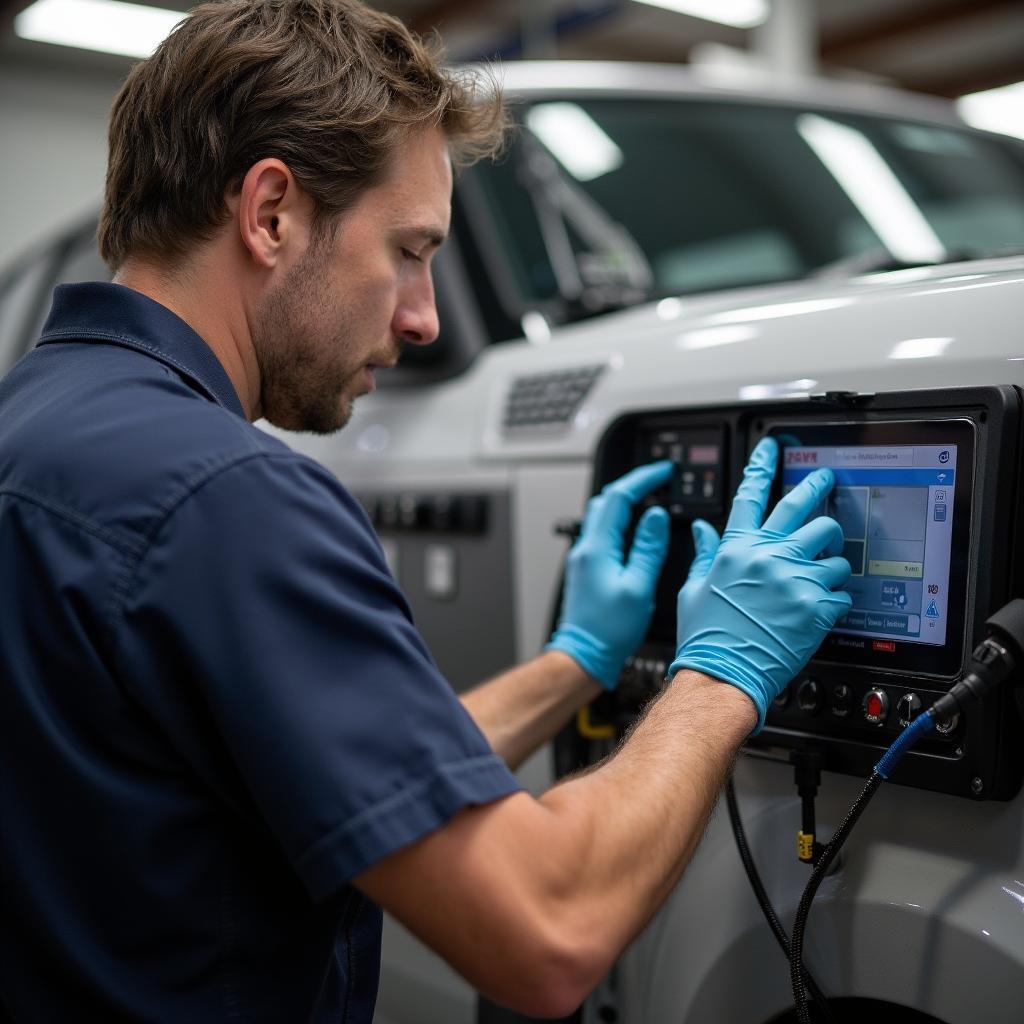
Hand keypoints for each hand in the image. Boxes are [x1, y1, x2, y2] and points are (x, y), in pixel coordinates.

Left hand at [546, 462, 673, 688]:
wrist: (584, 655)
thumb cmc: (607, 630)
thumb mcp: (638, 587)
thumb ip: (648, 548)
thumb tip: (655, 517)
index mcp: (597, 547)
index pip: (618, 497)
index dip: (642, 479)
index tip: (662, 471)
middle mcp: (585, 548)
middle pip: (605, 500)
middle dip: (632, 485)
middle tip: (656, 480)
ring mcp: (583, 558)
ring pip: (602, 516)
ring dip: (624, 502)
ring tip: (649, 499)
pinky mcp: (586, 569)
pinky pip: (602, 533)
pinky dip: (620, 522)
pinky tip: (634, 531)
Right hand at [669, 438, 852, 731]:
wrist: (722, 674)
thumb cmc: (705, 636)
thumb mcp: (694, 588)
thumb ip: (703, 553)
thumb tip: (701, 529)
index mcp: (735, 548)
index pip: (751, 495)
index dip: (763, 465)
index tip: (774, 447)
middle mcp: (767, 556)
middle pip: (806, 510)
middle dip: (819, 489)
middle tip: (826, 481)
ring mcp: (794, 579)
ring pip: (834, 550)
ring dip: (832, 560)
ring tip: (824, 572)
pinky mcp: (816, 606)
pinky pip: (843, 591)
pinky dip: (838, 599)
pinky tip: (824, 608)